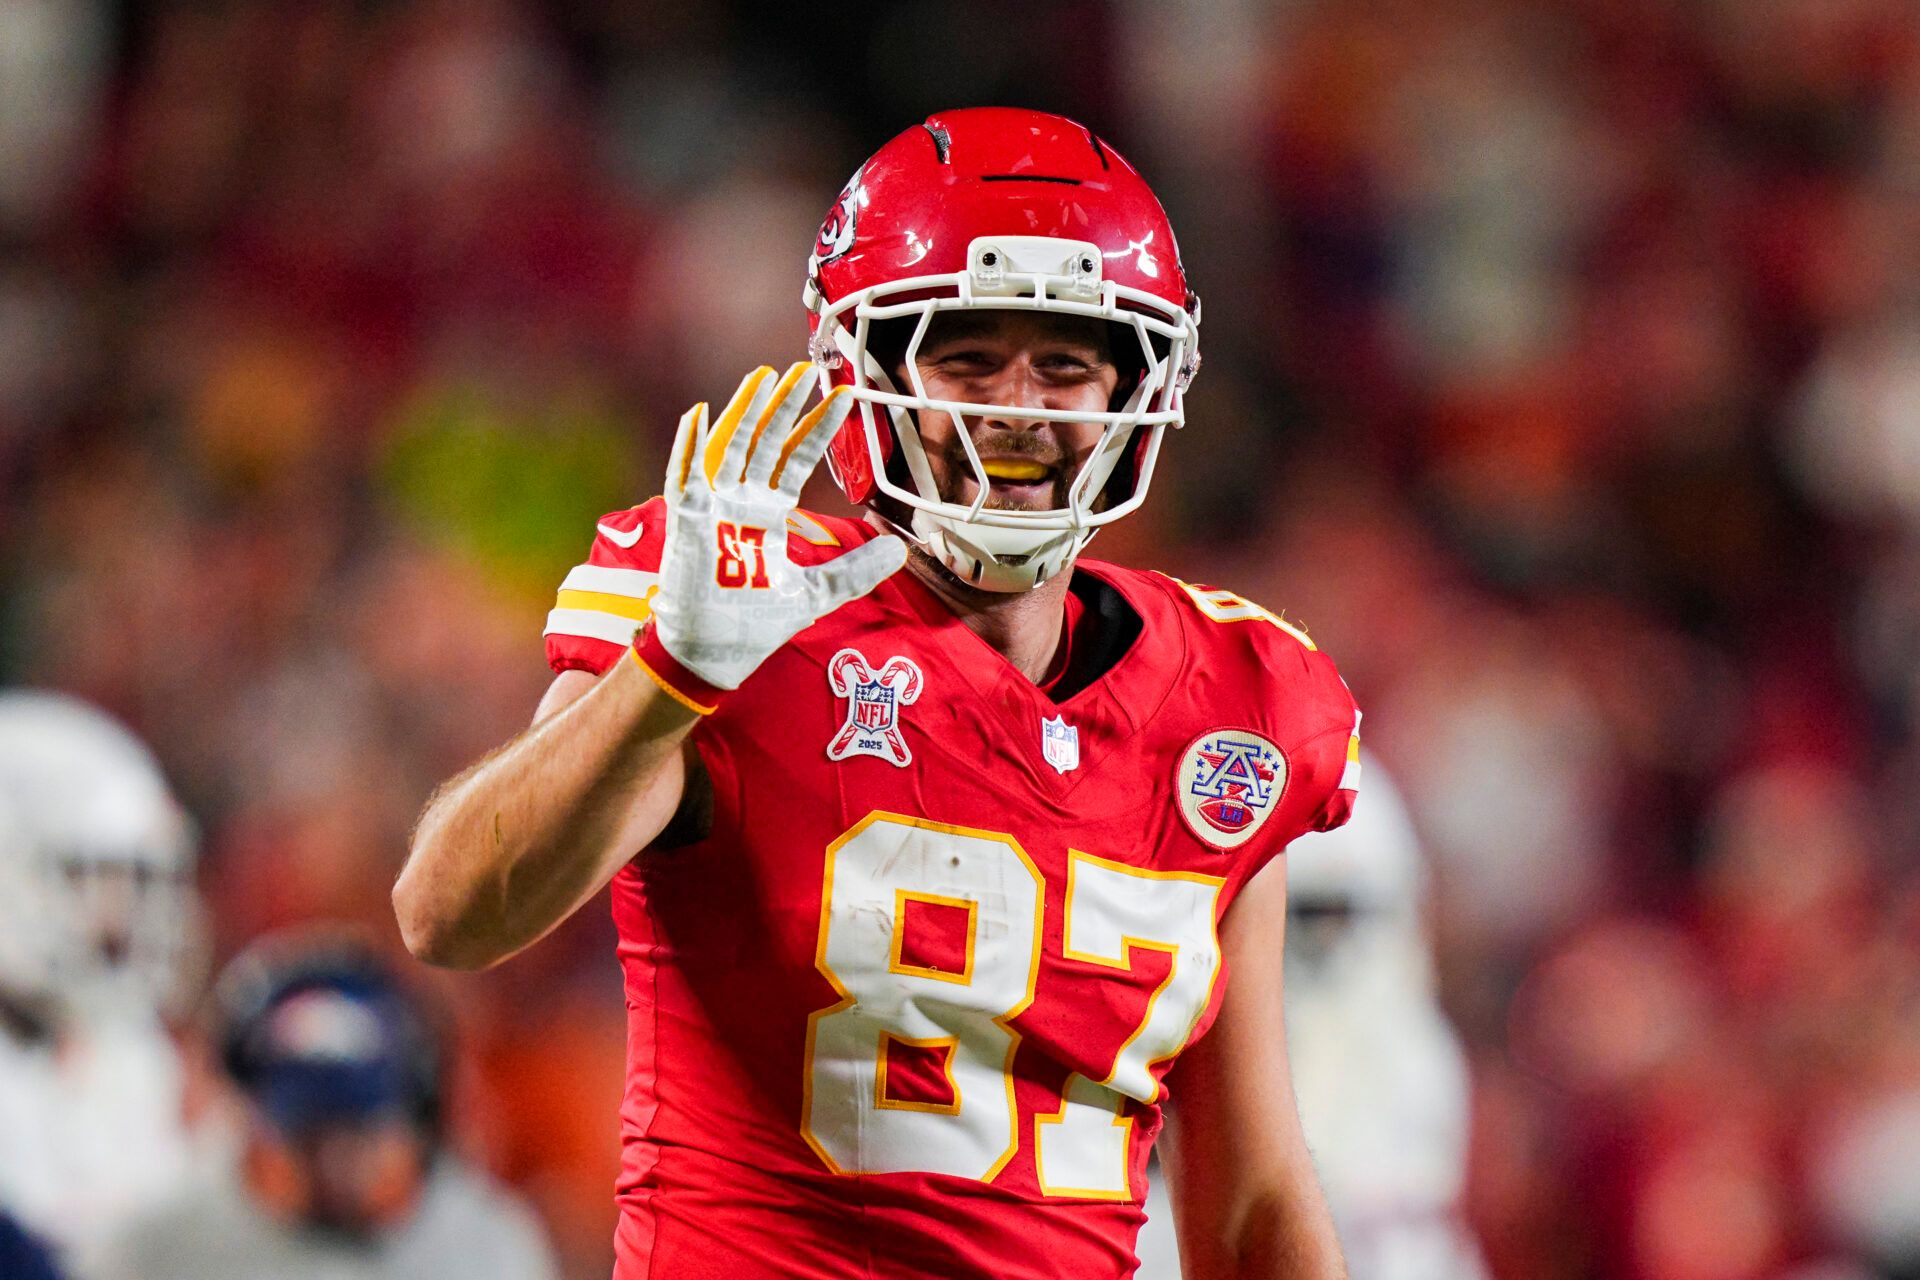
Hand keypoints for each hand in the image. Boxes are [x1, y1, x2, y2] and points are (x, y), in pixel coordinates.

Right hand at [648, 363, 907, 690]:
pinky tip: (697, 414)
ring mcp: (713, 508)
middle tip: (804, 369)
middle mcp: (741, 502)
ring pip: (730, 447)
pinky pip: (684, 476)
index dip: (818, 428)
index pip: (796, 458)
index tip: (844, 398)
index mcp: (768, 513)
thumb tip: (902, 552)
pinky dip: (688, 446)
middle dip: (784, 406)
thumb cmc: (754, 622)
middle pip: (765, 442)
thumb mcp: (818, 591)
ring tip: (763, 377)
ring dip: (744, 412)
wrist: (715, 654)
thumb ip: (856, 571)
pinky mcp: (687, 523)